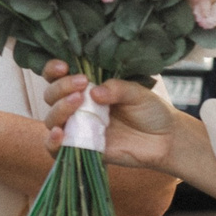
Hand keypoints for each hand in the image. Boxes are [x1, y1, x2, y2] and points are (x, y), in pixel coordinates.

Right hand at [39, 60, 182, 172]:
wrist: (165, 139)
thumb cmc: (150, 111)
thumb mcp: (138, 93)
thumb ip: (117, 89)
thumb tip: (93, 92)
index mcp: (86, 88)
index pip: (58, 76)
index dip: (53, 70)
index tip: (65, 66)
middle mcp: (77, 107)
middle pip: (51, 96)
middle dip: (61, 88)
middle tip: (82, 85)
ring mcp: (77, 129)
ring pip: (51, 119)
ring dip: (59, 110)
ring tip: (78, 103)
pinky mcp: (81, 149)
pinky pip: (55, 149)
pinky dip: (51, 142)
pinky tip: (59, 134)